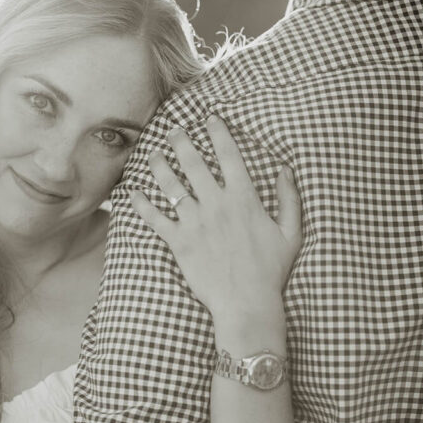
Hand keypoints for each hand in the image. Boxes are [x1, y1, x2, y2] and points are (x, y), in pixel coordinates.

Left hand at [130, 116, 301, 328]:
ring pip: (171, 185)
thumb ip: (290, 198)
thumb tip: (286, 169)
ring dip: (159, 165)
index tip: (209, 119)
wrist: (247, 304)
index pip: (229, 155)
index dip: (218, 133)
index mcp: (245, 198)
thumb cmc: (271, 271)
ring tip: (152, 154)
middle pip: (194, 163)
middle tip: (172, 129)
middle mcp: (217, 204)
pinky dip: (141, 204)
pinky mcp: (178, 242)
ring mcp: (196, 222)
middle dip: (181, 141)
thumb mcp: (291, 233)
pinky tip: (131, 192)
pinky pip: (154, 218)